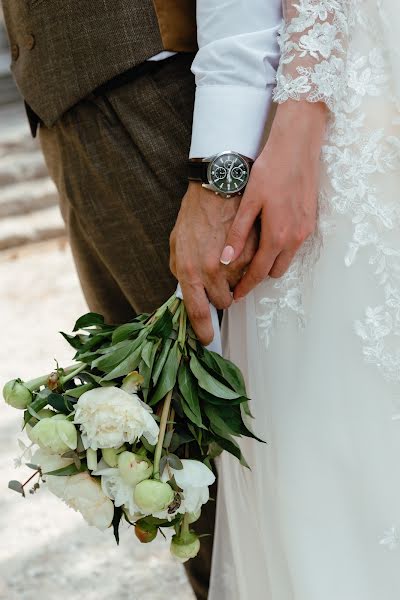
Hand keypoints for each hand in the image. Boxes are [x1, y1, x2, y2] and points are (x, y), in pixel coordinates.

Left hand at [170, 183, 257, 343]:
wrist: (218, 182)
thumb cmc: (196, 210)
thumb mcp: (177, 239)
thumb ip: (179, 267)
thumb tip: (187, 288)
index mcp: (191, 270)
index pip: (197, 310)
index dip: (203, 329)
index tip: (208, 339)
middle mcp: (213, 270)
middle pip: (225, 299)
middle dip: (225, 292)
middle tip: (221, 276)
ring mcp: (237, 261)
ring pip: (243, 283)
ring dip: (239, 276)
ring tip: (232, 254)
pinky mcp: (255, 250)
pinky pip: (256, 266)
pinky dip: (252, 260)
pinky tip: (244, 243)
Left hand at [222, 100, 327, 299]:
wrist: (299, 146)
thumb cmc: (271, 169)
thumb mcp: (249, 201)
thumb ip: (238, 232)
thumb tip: (226, 259)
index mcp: (277, 235)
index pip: (260, 272)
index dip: (246, 286)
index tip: (235, 296)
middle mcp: (295, 238)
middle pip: (275, 271)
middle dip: (258, 276)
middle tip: (240, 274)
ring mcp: (305, 230)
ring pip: (286, 259)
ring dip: (271, 262)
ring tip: (252, 256)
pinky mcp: (310, 221)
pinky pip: (294, 245)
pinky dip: (281, 248)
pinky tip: (268, 236)